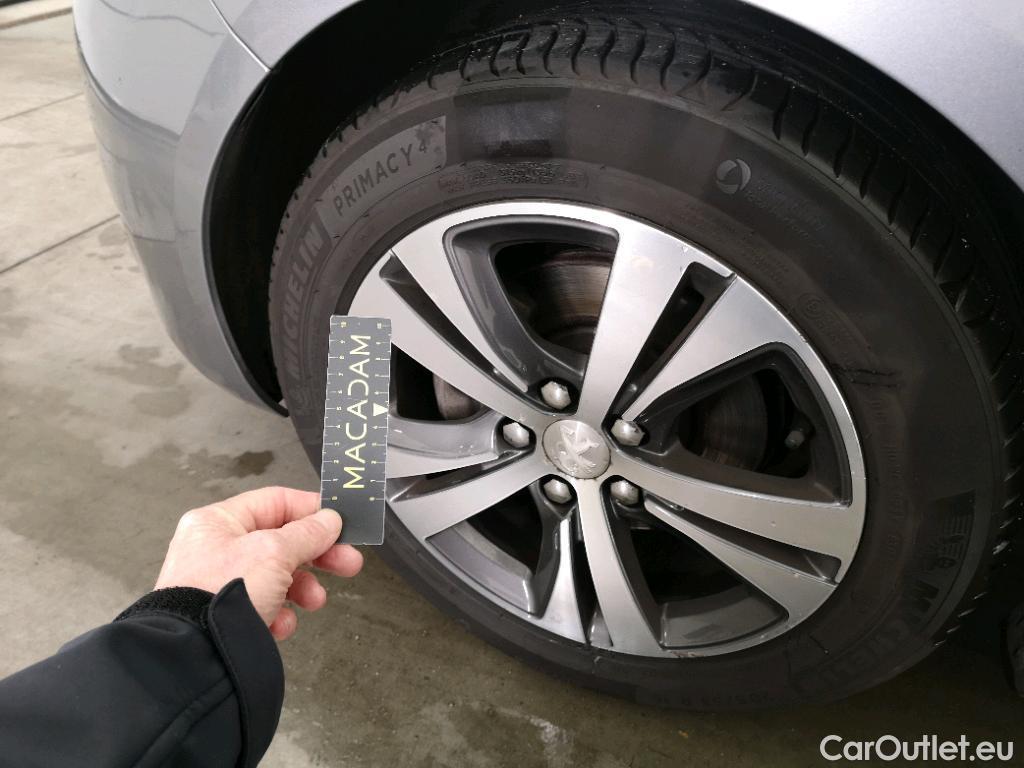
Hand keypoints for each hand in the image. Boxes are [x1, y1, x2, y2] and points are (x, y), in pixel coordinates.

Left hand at [154, 486, 363, 639]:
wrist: (194, 656)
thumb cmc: (221, 594)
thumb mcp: (274, 553)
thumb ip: (307, 533)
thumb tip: (330, 520)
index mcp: (218, 522)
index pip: (275, 502)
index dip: (312, 510)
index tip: (341, 523)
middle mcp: (216, 548)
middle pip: (281, 541)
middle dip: (318, 555)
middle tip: (348, 563)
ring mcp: (219, 583)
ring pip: (276, 576)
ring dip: (302, 588)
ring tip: (315, 601)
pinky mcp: (225, 614)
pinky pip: (263, 605)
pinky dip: (279, 614)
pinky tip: (280, 624)